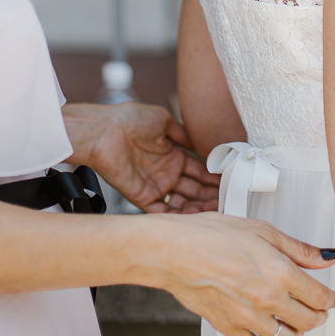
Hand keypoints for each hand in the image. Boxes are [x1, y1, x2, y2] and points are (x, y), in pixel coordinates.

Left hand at [64, 102, 219, 212]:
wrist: (103, 130)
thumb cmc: (131, 119)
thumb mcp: (163, 120)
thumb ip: (183, 134)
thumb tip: (202, 144)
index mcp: (173, 155)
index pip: (199, 170)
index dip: (214, 177)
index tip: (231, 181)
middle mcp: (166, 172)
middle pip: (194, 189)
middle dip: (210, 195)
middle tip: (229, 200)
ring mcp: (155, 185)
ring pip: (182, 202)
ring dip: (198, 207)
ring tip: (216, 210)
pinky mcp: (141, 196)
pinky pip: (161, 211)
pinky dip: (177, 216)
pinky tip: (193, 216)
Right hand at [144, 213, 334, 335]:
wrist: (177, 250)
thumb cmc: (213, 235)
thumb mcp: (263, 230)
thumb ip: (299, 248)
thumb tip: (326, 257)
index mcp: (280, 271)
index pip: (319, 297)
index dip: (329, 299)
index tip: (329, 297)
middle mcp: (267, 298)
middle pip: (308, 321)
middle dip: (318, 316)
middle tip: (317, 309)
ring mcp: (248, 317)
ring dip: (296, 331)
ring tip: (295, 320)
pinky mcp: (229, 328)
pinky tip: (269, 333)